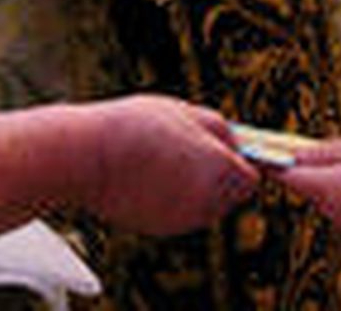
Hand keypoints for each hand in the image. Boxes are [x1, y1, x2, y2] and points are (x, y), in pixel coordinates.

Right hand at [80, 96, 257, 234]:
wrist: (89, 157)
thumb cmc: (136, 127)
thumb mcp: (184, 112)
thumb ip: (217, 128)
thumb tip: (234, 141)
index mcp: (221, 171)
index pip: (251, 177)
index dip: (237, 160)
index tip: (221, 148)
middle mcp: (209, 203)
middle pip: (231, 196)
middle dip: (219, 177)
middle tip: (190, 151)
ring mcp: (184, 219)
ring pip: (204, 206)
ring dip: (195, 189)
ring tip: (164, 160)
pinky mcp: (160, 228)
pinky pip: (178, 214)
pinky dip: (171, 200)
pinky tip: (147, 177)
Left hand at [273, 134, 340, 234]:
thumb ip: (324, 152)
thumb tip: (293, 154)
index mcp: (332, 192)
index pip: (289, 176)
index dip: (272, 160)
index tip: (255, 147)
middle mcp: (337, 214)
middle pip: (309, 185)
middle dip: (310, 165)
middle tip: (321, 142)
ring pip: (329, 194)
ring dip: (334, 176)